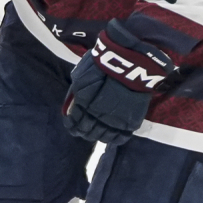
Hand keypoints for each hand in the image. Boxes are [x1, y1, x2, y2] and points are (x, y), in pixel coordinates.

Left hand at [63, 21, 175, 144]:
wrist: (130, 63)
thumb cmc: (103, 64)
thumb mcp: (81, 74)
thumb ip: (76, 91)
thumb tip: (73, 103)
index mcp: (83, 105)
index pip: (73, 123)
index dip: (71, 125)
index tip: (71, 124)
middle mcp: (96, 116)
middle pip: (87, 132)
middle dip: (83, 131)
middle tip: (84, 129)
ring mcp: (114, 121)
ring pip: (102, 137)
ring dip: (98, 135)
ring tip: (98, 132)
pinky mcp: (130, 122)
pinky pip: (120, 137)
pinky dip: (115, 138)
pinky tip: (112, 135)